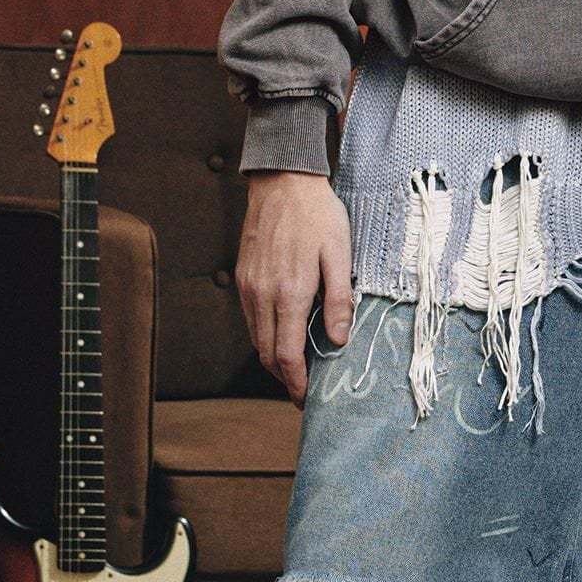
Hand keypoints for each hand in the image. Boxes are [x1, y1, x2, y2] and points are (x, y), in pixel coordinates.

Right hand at [237, 171, 354, 406]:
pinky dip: (263, 336)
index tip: (306, 399)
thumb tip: (339, 340)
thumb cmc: (317, 215)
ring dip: (272, 358)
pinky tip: (280, 335)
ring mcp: (248, 286)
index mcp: (290, 293)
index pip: (286, 355)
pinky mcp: (242, 277)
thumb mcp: (340, 254)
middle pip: (267, 354)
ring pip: (255, 338)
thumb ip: (339, 300)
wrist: (282, 182)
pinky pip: (250, 318)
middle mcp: (262, 295)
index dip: (296, 384)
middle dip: (284, 378)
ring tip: (294, 368)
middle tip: (303, 390)